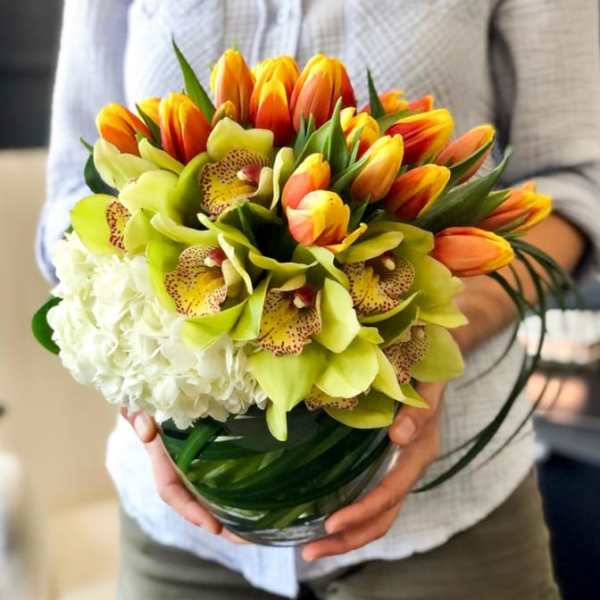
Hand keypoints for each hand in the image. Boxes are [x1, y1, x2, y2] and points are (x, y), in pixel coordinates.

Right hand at [121, 409, 245, 542]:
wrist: (163, 391)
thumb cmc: (152, 399)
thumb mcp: (143, 406)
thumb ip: (139, 415)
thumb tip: (146, 428)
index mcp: (163, 460)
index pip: (172, 492)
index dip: (191, 511)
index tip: (214, 526)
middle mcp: (179, 467)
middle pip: (195, 503)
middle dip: (216, 523)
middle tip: (243, 539)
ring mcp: (196, 463)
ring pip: (211, 494)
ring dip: (230, 514)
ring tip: (255, 531)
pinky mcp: (213, 453)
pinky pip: (223, 476)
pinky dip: (237, 490)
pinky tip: (256, 501)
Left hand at [302, 382, 444, 560]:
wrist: (434, 372)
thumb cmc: (427, 376)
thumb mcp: (427, 389)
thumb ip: (418, 412)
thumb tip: (398, 436)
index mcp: (418, 455)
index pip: (390, 493)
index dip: (362, 511)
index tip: (331, 523)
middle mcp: (409, 469)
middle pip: (383, 518)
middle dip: (349, 538)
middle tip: (310, 552)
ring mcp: (399, 471)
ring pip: (378, 517)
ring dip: (347, 536)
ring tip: (311, 549)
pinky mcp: (387, 467)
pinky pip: (372, 501)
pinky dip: (351, 517)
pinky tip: (324, 523)